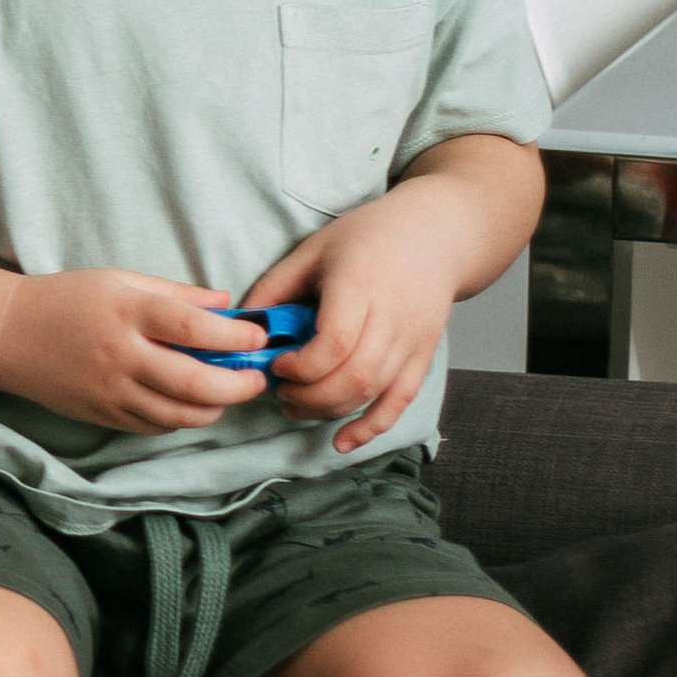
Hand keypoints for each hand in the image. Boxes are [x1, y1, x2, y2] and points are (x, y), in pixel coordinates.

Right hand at [0, 269, 267, 434]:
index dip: (235, 337)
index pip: (194, 328)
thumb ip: (175, 293)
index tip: (257, 338)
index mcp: (128, 311)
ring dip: (214, 409)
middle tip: (257, 380)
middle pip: (194, 382)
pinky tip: (191, 406)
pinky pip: (154, 426)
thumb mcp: (120, 280)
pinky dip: (181, 420)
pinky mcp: (102, 415)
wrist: (8, 334)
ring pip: (178, 415)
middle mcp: (121, 354)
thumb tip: (227, 304)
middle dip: (237, 385)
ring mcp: (111, 390)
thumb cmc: (67, 299)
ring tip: (229, 395)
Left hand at [245, 191, 465, 452]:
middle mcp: (392, 316)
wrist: (435, 235)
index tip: (275, 365)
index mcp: (360, 285)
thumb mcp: (314, 250)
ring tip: (297, 406)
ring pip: (372, 392)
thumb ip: (275, 288)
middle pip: (354, 375)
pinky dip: (370, 427)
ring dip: (329, 410)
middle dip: (309, 396)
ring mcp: (413, 340)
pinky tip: (342, 442)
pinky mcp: (423, 356)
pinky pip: (399, 402)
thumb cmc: (368, 238)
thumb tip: (241, 327)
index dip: (301, 366)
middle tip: (281, 394)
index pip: (335, 342)